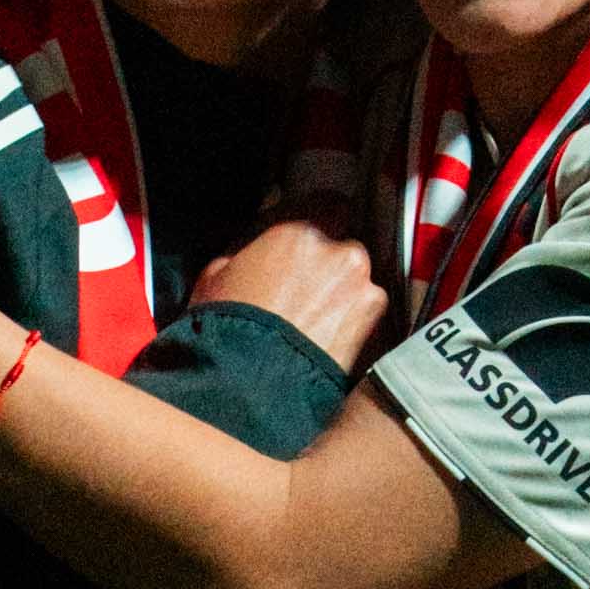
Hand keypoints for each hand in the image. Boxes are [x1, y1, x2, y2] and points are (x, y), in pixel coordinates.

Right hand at [198, 219, 387, 370]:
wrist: (251, 382)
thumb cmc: (227, 326)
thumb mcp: (216, 272)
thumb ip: (248, 249)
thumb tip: (254, 247)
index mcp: (300, 231)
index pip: (329, 206)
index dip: (320, 224)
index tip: (310, 244)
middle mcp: (339, 251)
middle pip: (344, 248)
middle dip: (329, 265)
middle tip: (306, 289)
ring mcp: (362, 287)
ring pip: (358, 281)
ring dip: (343, 294)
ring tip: (315, 321)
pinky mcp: (373, 323)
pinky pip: (367, 312)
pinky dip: (353, 321)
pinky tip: (327, 338)